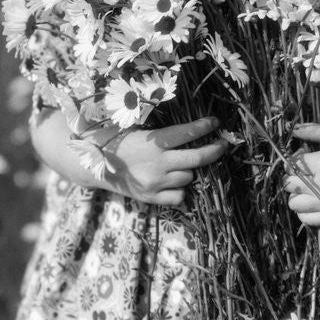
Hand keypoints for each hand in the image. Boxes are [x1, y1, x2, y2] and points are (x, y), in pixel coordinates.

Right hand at [106, 116, 227, 205]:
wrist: (95, 166)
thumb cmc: (119, 141)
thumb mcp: (137, 128)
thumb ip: (161, 131)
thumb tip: (189, 127)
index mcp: (153, 142)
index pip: (186, 132)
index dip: (204, 127)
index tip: (216, 122)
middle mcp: (157, 163)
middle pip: (197, 158)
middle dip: (214, 150)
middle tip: (224, 144)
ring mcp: (155, 183)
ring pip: (189, 177)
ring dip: (190, 169)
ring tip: (183, 163)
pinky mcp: (151, 198)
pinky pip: (179, 196)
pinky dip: (180, 190)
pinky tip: (175, 181)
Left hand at [284, 123, 319, 226]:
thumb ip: (316, 131)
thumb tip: (293, 128)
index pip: (291, 164)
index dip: (293, 158)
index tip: (303, 155)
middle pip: (289, 184)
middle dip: (291, 176)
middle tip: (303, 171)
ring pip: (294, 204)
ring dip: (296, 194)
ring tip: (307, 187)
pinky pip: (307, 220)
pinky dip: (304, 212)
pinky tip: (312, 201)